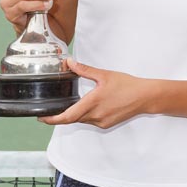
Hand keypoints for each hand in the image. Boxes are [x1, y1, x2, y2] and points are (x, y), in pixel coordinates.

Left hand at [38, 60, 153, 128]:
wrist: (145, 97)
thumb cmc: (127, 85)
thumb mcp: (104, 75)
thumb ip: (84, 70)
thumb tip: (70, 63)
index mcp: (92, 103)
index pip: (66, 117)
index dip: (51, 119)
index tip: (41, 117)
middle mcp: (95, 115)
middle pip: (72, 119)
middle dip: (61, 115)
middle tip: (51, 109)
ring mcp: (101, 121)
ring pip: (81, 120)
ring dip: (74, 114)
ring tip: (70, 105)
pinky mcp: (107, 124)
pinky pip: (91, 121)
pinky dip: (85, 115)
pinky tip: (89, 106)